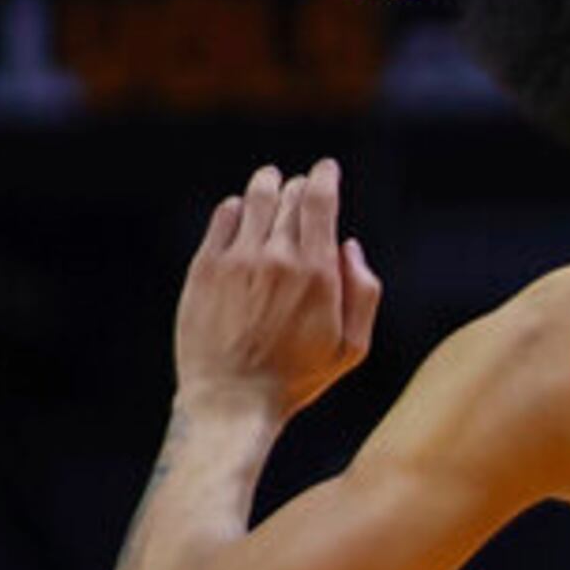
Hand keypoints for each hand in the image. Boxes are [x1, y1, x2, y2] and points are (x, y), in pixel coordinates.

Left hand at [171, 159, 380, 423]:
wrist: (230, 401)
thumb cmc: (295, 378)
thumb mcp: (351, 347)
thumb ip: (364, 292)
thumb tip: (349, 246)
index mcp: (316, 272)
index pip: (320, 198)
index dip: (325, 175)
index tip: (326, 169)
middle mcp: (276, 257)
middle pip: (290, 194)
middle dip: (299, 187)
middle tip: (300, 192)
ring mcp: (237, 260)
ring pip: (255, 197)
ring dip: (267, 185)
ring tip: (270, 185)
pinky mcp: (205, 268)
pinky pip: (223, 217)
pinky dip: (237, 208)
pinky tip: (241, 214)